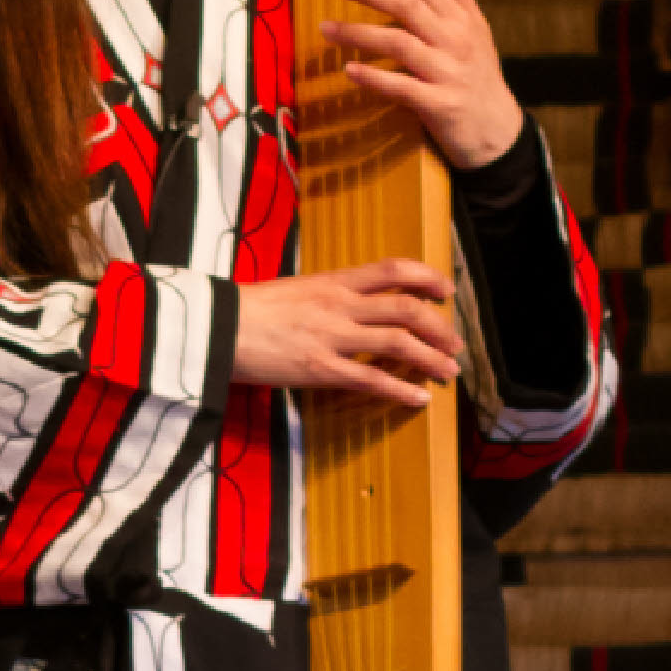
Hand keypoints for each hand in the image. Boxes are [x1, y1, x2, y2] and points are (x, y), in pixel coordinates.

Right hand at [231, 259, 460, 408]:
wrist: (215, 327)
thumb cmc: (249, 308)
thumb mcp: (296, 289)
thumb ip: (328, 294)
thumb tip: (354, 303)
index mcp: (333, 281)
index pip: (392, 270)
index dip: (427, 277)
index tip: (446, 290)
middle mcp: (339, 305)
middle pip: (406, 308)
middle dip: (438, 326)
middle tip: (454, 342)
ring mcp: (332, 338)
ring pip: (398, 343)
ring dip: (431, 358)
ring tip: (448, 372)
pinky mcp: (320, 370)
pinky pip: (371, 380)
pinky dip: (401, 390)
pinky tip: (418, 400)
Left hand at [320, 0, 525, 169]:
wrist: (499, 132)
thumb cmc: (480, 76)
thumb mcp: (476, 28)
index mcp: (461, 17)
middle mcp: (456, 39)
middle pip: (405, 3)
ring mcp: (448, 72)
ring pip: (400, 42)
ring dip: (358, 33)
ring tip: (325, 28)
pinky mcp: (440, 104)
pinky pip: (403, 87)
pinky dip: (375, 78)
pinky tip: (349, 70)